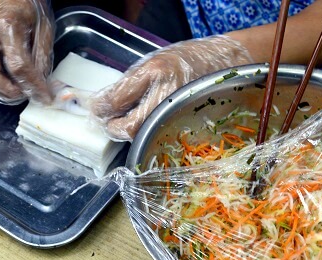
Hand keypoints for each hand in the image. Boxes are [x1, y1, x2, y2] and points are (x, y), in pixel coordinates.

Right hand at [0, 0, 53, 104]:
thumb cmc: (29, 7)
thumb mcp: (44, 30)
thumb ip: (42, 60)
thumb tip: (42, 87)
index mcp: (6, 26)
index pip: (18, 67)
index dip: (33, 87)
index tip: (45, 98)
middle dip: (10, 93)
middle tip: (28, 94)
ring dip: (4, 92)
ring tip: (22, 88)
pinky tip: (12, 80)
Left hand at [91, 36, 252, 140]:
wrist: (227, 65)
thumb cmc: (188, 60)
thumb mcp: (155, 62)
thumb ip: (130, 82)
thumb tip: (104, 104)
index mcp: (156, 72)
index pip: (115, 99)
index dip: (100, 108)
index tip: (94, 109)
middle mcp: (167, 96)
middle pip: (128, 127)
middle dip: (112, 127)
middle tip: (106, 122)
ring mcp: (178, 115)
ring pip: (141, 135)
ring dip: (126, 132)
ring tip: (122, 123)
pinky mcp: (187, 127)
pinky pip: (158, 137)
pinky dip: (145, 135)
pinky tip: (142, 127)